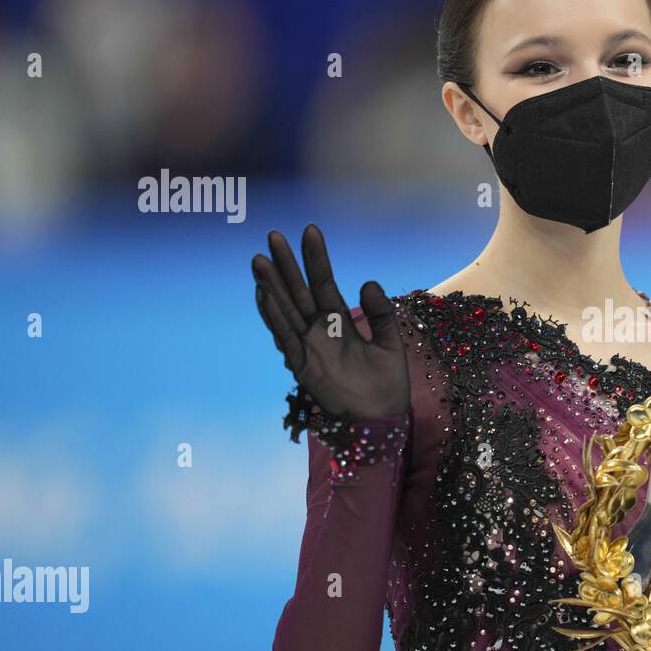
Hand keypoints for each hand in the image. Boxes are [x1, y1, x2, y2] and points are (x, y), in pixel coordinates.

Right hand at [252, 224, 409, 419]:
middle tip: (272, 236)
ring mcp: (309, 346)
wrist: (383, 420)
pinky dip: (275, 319)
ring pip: (287, 311)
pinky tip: (265, 296)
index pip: (325, 282)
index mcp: (341, 320)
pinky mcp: (303, 367)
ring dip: (273, 286)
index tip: (310, 230)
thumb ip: (380, 314)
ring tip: (259, 261)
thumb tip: (368, 282)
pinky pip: (287, 339)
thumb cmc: (388, 384)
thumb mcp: (391, 342)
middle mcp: (320, 329)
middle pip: (299, 291)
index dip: (317, 258)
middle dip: (286, 265)